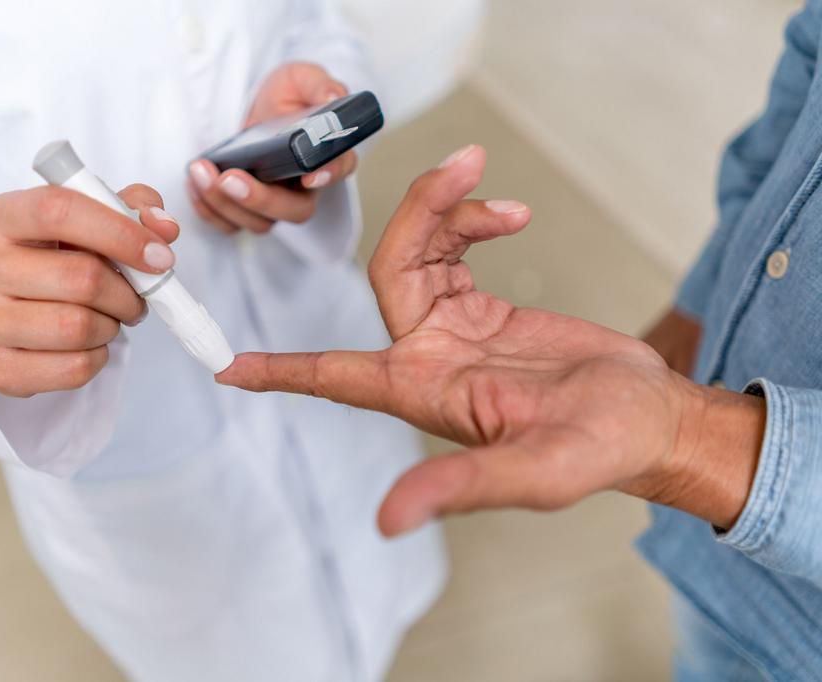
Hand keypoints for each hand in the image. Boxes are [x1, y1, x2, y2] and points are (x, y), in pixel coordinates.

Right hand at [0, 184, 179, 396]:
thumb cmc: (50, 258)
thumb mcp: (85, 220)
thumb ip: (130, 209)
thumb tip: (164, 228)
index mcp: (0, 217)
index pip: (59, 211)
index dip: (120, 233)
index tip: (160, 256)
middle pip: (79, 278)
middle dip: (126, 292)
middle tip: (135, 297)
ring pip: (78, 327)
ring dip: (111, 325)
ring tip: (107, 318)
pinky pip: (73, 368)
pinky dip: (98, 357)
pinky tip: (87, 344)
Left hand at [188, 62, 357, 233]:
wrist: (256, 108)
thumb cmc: (286, 96)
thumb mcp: (301, 79)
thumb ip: (318, 84)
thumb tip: (331, 95)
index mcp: (328, 154)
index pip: (339, 168)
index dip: (328, 175)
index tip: (310, 176)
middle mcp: (306, 188)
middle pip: (294, 210)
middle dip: (260, 199)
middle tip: (230, 178)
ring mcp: (277, 203)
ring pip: (260, 223)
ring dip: (226, 203)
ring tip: (201, 171)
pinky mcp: (248, 210)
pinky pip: (231, 224)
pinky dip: (210, 210)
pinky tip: (194, 184)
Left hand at [218, 146, 764, 535]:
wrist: (648, 418)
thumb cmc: (599, 452)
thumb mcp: (534, 474)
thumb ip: (460, 487)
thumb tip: (387, 522)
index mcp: (424, 393)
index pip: (333, 378)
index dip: (280, 374)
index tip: (227, 368)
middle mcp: (429, 358)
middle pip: (389, 270)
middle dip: (420, 214)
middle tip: (466, 167)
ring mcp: (455, 331)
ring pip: (419, 250)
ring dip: (446, 208)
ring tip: (487, 178)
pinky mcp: (485, 311)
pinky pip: (453, 250)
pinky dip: (472, 221)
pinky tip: (508, 214)